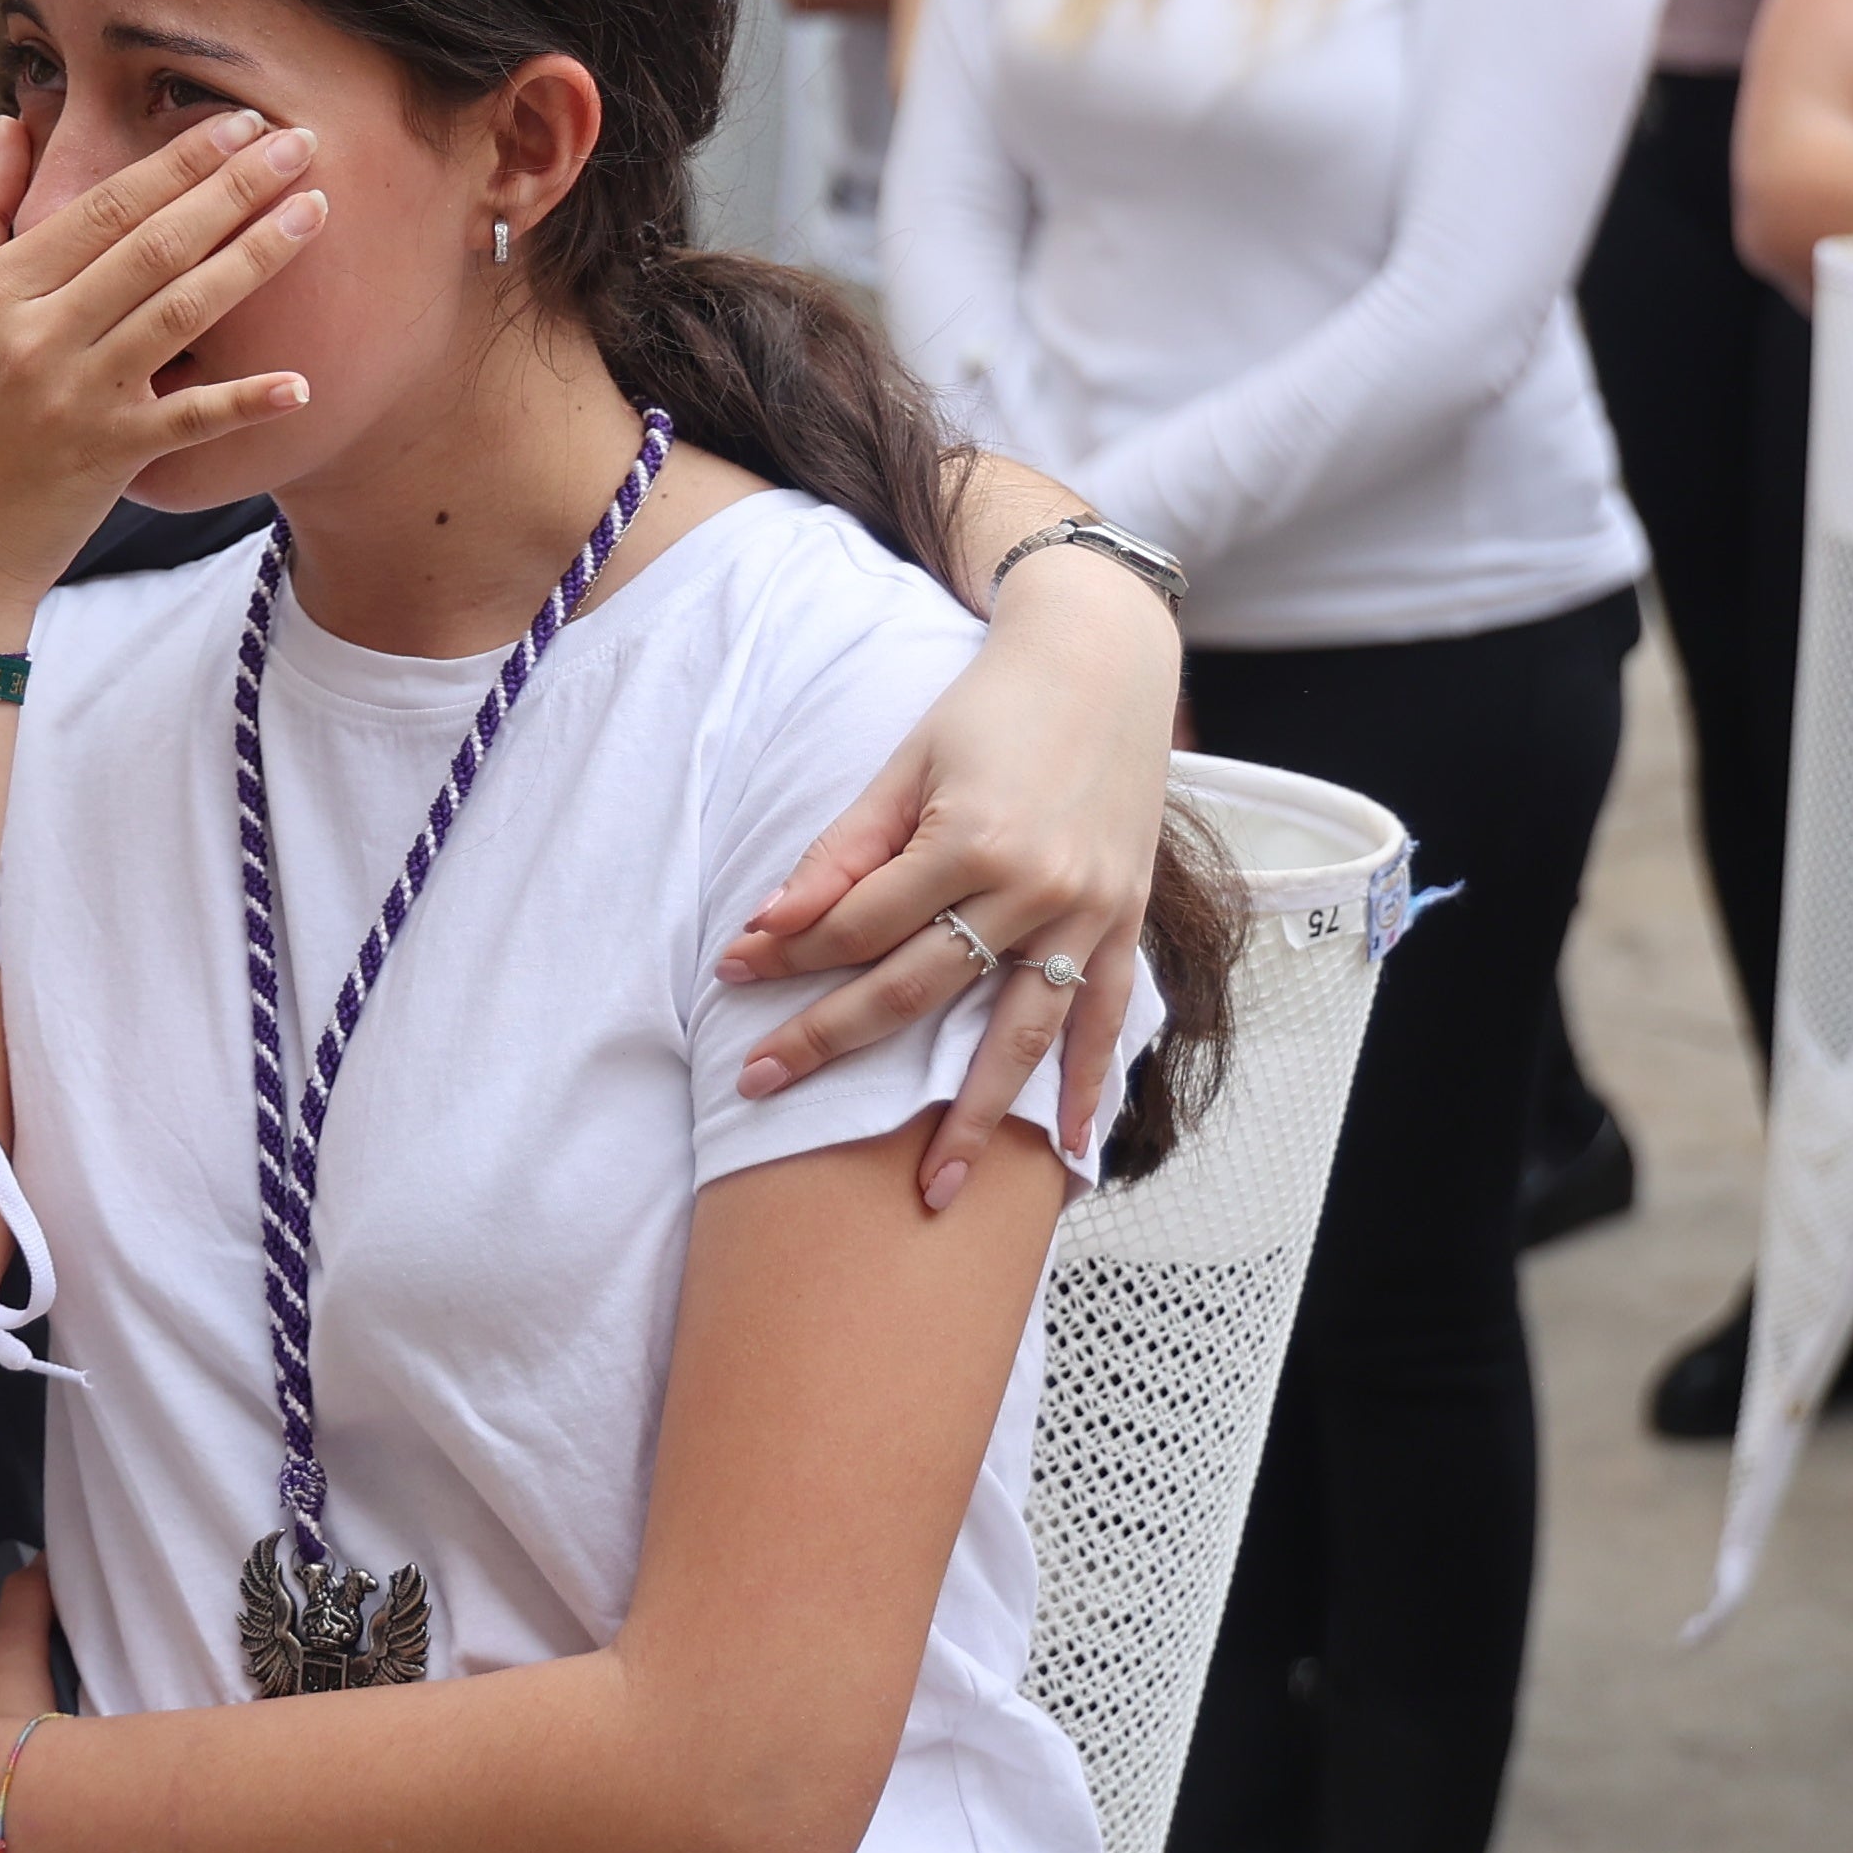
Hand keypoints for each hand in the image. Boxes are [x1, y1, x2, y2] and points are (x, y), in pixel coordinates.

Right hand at [0, 111, 319, 642]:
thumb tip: (15, 121)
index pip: (103, 205)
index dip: (177, 160)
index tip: (238, 121)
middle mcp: (35, 334)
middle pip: (153, 243)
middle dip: (232, 185)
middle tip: (299, 140)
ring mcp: (76, 395)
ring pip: (182, 310)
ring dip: (255, 257)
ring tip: (314, 211)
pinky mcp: (110, 455)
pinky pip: (189, 419)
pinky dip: (244, 399)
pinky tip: (301, 380)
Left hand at [720, 536, 1177, 1207]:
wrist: (1102, 660)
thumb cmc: (991, 706)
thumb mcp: (907, 761)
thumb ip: (843, 850)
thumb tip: (769, 925)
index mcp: (968, 838)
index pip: (857, 923)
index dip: (788, 954)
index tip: (730, 977)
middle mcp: (1032, 885)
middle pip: (915, 987)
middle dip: (830, 1040)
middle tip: (760, 1089)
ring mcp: (1085, 911)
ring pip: (1016, 1033)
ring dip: (971, 1117)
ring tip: (929, 1191)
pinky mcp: (1122, 921)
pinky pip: (1101, 1020)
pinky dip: (1086, 1087)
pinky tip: (1063, 1154)